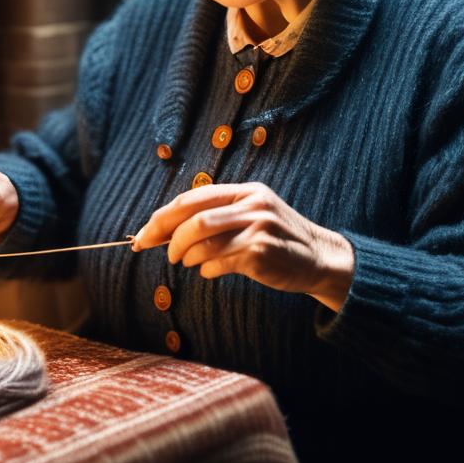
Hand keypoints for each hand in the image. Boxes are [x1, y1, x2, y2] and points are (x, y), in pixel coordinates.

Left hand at [132, 182, 354, 310]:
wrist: (320, 258)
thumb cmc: (277, 239)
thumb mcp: (251, 215)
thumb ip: (218, 216)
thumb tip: (166, 230)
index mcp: (245, 191)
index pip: (193, 198)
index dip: (163, 216)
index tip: (143, 234)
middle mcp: (252, 204)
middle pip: (193, 216)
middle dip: (165, 235)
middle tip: (156, 250)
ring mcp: (258, 227)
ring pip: (203, 238)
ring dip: (185, 254)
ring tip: (186, 262)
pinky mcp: (261, 252)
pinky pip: (219, 261)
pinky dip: (205, 268)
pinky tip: (208, 271)